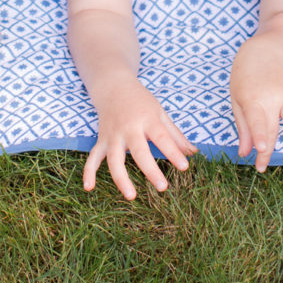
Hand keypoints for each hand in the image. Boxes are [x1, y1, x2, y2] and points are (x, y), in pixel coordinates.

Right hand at [85, 80, 196, 198]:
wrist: (113, 87)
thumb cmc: (141, 101)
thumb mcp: (160, 113)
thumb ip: (175, 135)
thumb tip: (193, 153)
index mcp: (147, 119)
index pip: (162, 138)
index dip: (173, 153)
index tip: (184, 167)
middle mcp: (129, 128)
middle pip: (139, 152)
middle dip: (150, 170)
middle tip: (162, 187)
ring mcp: (113, 136)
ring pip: (115, 159)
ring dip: (121, 178)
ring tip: (131, 196)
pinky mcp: (102, 140)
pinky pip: (93, 158)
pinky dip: (89, 172)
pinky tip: (89, 188)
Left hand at [231, 65, 282, 169]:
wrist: (259, 53)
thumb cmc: (244, 80)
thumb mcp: (237, 100)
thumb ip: (243, 127)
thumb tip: (246, 153)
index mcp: (253, 99)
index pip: (257, 122)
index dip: (259, 136)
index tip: (261, 150)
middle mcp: (272, 98)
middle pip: (274, 129)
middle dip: (267, 150)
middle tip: (261, 168)